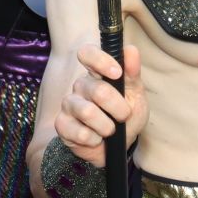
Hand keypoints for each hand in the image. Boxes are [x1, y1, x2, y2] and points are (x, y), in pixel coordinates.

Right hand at [56, 44, 146, 164]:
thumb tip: (130, 49)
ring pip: (88, 112)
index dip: (100, 60)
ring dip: (107, 126)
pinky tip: (96, 139)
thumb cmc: (125, 117)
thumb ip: (132, 73)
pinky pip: (80, 133)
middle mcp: (80, 86)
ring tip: (110, 130)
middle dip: (118, 108)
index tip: (117, 73)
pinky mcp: (61, 125)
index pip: (87, 53)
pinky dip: (95, 140)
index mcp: (97, 74)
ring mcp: (68, 104)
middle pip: (98, 90)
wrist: (115, 148)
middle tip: (123, 116)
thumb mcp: (135, 95)